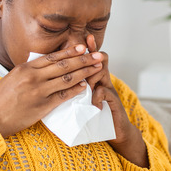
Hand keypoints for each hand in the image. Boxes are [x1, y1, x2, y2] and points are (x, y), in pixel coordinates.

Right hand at [0, 44, 103, 137]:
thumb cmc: (1, 98)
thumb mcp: (13, 77)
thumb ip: (30, 70)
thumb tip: (46, 65)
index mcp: (26, 67)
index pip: (52, 57)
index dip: (70, 51)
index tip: (83, 47)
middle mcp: (34, 77)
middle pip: (64, 65)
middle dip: (83, 59)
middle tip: (98, 55)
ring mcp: (39, 91)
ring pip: (67, 78)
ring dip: (84, 73)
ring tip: (96, 69)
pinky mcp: (42, 106)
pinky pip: (63, 96)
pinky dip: (75, 90)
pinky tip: (85, 86)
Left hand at [86, 35, 148, 167]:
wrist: (115, 131)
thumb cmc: (94, 116)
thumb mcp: (82, 100)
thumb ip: (73, 89)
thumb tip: (54, 82)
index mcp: (93, 79)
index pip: (90, 59)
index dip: (87, 48)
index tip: (84, 38)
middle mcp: (103, 81)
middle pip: (98, 61)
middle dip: (91, 55)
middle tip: (86, 50)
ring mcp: (109, 90)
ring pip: (102, 73)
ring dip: (92, 77)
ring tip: (88, 85)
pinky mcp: (114, 101)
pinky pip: (105, 92)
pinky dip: (97, 97)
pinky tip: (94, 104)